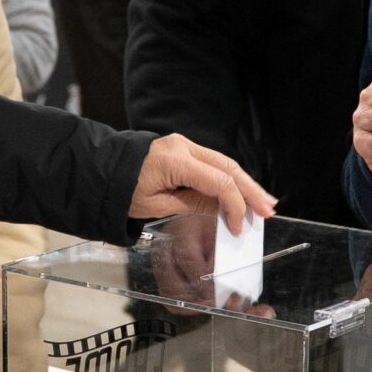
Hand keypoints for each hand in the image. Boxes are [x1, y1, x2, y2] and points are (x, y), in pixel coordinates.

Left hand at [129, 133, 275, 231]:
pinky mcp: (184, 148)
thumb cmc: (123, 189)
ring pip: (225, 163)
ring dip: (245, 183)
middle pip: (229, 167)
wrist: (103, 169)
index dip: (235, 205)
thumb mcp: (156, 205)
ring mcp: (184, 144)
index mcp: (175, 161)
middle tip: (269, 209)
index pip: (219, 182)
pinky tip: (241, 191)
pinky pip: (213, 163)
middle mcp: (183, 147)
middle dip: (251, 190)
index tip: (239, 226)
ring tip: (263, 202)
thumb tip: (223, 210)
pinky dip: (229, 178)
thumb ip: (193, 205)